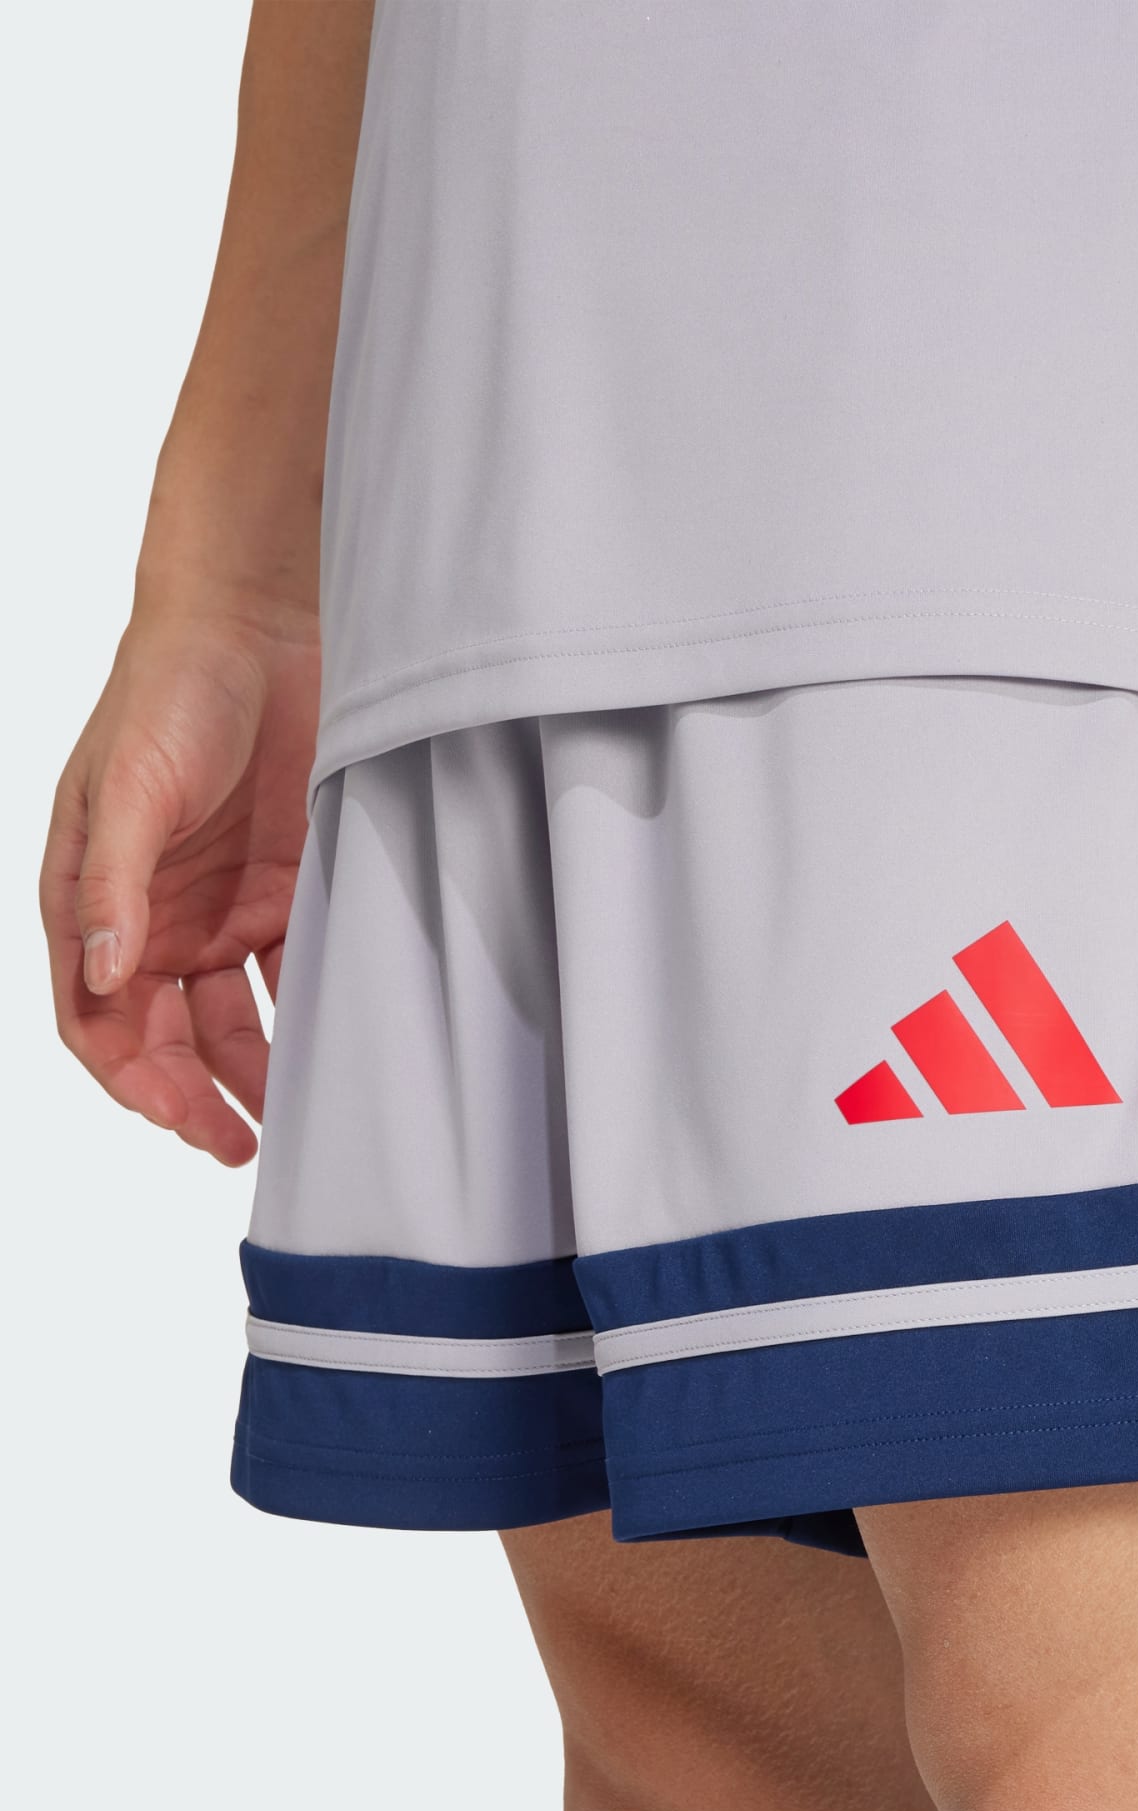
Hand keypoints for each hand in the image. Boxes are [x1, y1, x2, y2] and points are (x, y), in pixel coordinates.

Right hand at [41, 598, 318, 1162]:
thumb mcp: (129, 784)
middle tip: (240, 1148)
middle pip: (168, 1035)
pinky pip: (294, 969)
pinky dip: (308, 1013)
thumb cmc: (171, 691)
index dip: (133, 1078)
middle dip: (195, 1096)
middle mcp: (156, 915)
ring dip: (253, 1072)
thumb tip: (103, 970)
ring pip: (233, 1017)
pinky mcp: (289, 887)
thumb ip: (112, 881)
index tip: (181, 1120)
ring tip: (289, 1121)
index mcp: (96, 897)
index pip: (98, 1017)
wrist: (262, 628)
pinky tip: (334, 1050)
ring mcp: (223, 906)